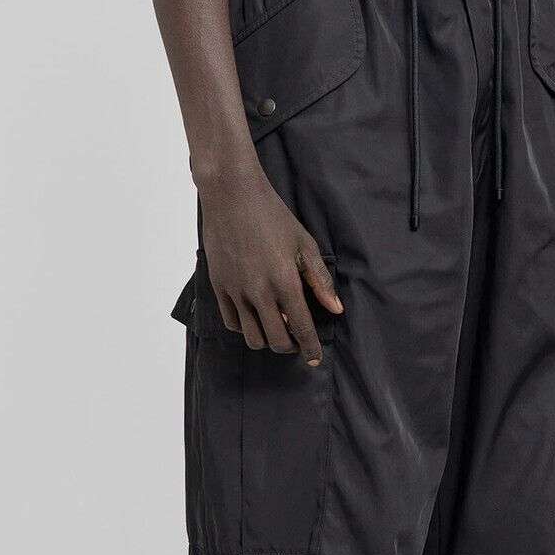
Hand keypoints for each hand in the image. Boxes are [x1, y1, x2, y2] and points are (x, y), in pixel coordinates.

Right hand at [199, 163, 342, 364]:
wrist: (232, 195)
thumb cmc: (272, 215)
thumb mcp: (305, 244)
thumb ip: (320, 281)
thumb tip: (335, 309)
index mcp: (285, 281)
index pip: (301, 328)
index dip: (310, 348)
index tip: (315, 359)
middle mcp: (259, 292)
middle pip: (276, 340)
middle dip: (290, 347)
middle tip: (296, 341)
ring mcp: (236, 291)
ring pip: (252, 337)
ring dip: (267, 340)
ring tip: (276, 329)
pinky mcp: (219, 286)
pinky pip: (232, 322)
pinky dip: (245, 327)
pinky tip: (255, 316)